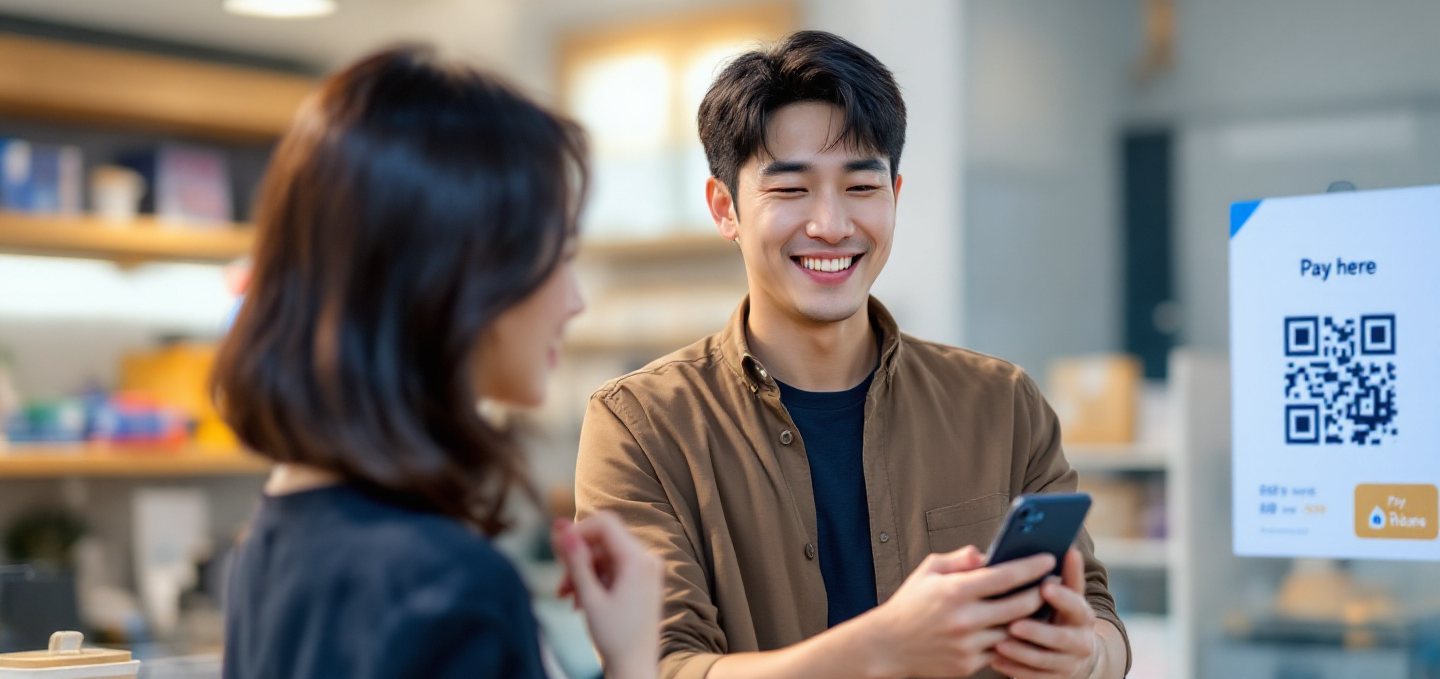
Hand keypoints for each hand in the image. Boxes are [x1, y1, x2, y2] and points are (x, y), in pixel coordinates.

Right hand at [552, 513, 661, 678]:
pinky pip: (614, 567)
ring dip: (584, 572)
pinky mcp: (644, 579)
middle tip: (561, 586)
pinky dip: (596, 579)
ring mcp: (648, 569)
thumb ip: (575, 560)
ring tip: (569, 598)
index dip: (578, 531)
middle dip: (579, 559)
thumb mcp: (590, 597)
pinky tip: (582, 601)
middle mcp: (648, 558)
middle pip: (604, 540)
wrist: (635, 667)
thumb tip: (561, 526)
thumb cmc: (615, 637)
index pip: (604, 523)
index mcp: (639, 560)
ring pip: (606, 555)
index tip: (557, 550)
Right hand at [860, 545, 1054, 678]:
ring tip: (1041, 605)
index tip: (1048, 558)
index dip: (1031, 566)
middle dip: (1041, 593)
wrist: (887, 645)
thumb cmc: (911, 603)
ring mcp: (967, 645)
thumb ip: (961, 558)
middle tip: (1053, 583)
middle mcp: (964, 618)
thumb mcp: (929, 570)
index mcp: (955, 590)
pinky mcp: (968, 665)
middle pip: (1020, 605)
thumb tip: (988, 554)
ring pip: (1015, 631)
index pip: (1005, 576)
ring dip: (1031, 619)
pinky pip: (1000, 651)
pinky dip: (1011, 640)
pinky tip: (1019, 629)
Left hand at [992, 548, 1100, 678]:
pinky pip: (1034, 677)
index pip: (1077, 605)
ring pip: (1045, 661)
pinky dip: (1015, 669)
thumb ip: (1064, 575)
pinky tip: (995, 659)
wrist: (1071, 654)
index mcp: (1082, 614)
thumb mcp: (1064, 595)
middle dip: (1038, 631)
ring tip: (999, 643)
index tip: (1046, 585)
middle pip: (1062, 638)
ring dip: (1021, 652)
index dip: (1063, 596)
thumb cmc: (1058, 613)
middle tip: (1014, 623)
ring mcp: (1069, 663)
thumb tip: (1067, 547)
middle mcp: (1080, 640)